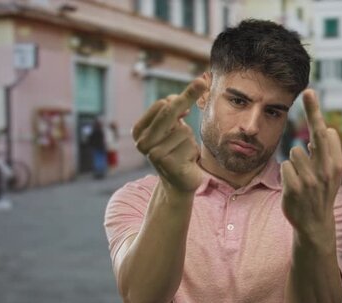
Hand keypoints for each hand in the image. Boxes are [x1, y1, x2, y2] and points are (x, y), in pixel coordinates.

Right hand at [132, 78, 206, 192]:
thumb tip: (178, 99)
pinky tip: (186, 161)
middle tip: (202, 82)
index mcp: (139, 131)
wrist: (178, 183)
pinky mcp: (169, 165)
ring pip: (184, 131)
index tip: (198, 84)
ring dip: (190, 140)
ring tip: (183, 152)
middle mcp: (143, 142)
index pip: (161, 105)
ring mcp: (154, 155)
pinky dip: (193, 151)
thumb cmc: (176, 151)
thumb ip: (174, 112)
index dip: (180, 97)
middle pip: (168, 112)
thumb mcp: (172, 129)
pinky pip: (190, 146)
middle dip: (187, 96)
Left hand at [281, 89, 341, 237]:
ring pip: (295, 151)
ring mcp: (310, 180)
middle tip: (309, 91)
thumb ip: (328, 152)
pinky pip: (285, 166)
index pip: (325, 131)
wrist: (315, 224)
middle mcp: (326, 170)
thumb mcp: (332, 174)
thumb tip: (324, 129)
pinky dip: (287, 172)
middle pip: (316, 133)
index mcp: (337, 164)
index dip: (315, 113)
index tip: (310, 92)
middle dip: (313, 110)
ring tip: (302, 177)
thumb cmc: (322, 192)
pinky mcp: (294, 188)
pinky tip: (293, 186)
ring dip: (295, 161)